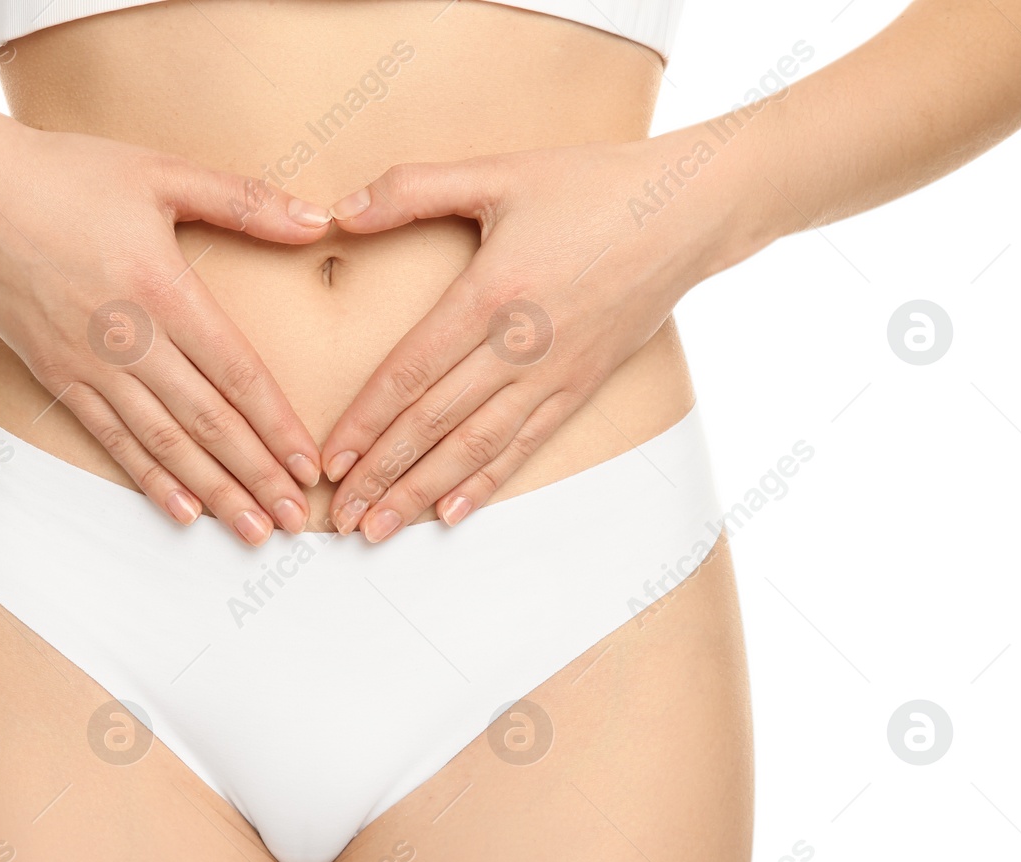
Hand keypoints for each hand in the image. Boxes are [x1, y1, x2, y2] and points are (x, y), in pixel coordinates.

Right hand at [0, 112, 335, 544]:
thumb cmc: (69, 175)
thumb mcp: (163, 173)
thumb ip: (245, 200)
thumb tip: (318, 220)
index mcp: (163, 289)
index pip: (236, 372)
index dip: (276, 424)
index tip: (308, 465)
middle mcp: (129, 339)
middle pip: (207, 421)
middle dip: (256, 476)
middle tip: (295, 521)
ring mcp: (90, 365)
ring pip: (163, 443)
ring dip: (213, 492)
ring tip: (253, 531)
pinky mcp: (57, 377)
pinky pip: (112, 439)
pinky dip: (150, 479)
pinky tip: (184, 512)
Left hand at [319, 135, 738, 541]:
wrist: (690, 212)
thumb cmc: (592, 185)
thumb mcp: (498, 172)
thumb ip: (411, 189)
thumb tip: (338, 213)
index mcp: (490, 295)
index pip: (412, 372)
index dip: (366, 420)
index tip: (330, 458)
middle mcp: (520, 346)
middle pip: (434, 422)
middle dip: (382, 473)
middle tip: (342, 515)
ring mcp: (554, 374)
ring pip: (476, 446)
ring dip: (422, 491)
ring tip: (381, 529)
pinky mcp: (582, 387)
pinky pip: (526, 445)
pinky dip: (486, 483)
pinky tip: (451, 512)